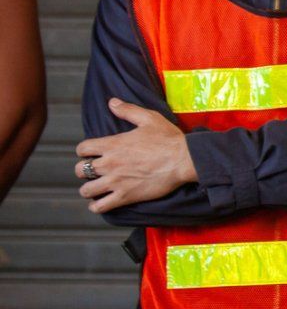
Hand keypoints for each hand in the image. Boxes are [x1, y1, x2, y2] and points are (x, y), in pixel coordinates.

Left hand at [74, 99, 195, 212]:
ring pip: (86, 190)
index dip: (84, 150)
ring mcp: (116, 181)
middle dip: (84, 170)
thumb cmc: (169, 139)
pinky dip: (97, 206)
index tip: (92, 152)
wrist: (185, 159)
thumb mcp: (149, 118)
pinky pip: (101, 206)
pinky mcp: (126, 196)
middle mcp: (109, 164)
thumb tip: (112, 102)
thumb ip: (128, 110)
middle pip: (80, 170)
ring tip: (96, 187)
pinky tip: (100, 202)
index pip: (82, 148)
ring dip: (89, 189)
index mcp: (112, 145)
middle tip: (94, 170)